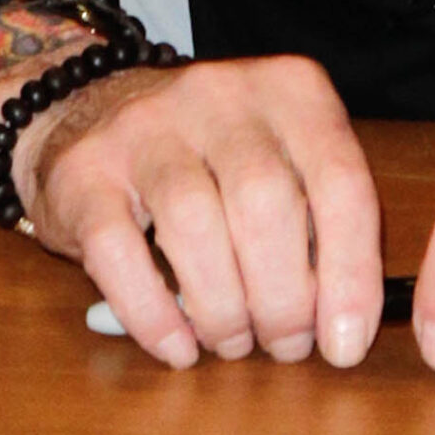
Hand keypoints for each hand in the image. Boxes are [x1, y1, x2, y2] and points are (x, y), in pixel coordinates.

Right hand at [6, 56, 382, 369]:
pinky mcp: (84, 171)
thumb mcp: (283, 159)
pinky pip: (117, 251)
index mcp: (290, 88)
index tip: (346, 341)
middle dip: (283, 296)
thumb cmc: (213, 156)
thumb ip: (320, 220)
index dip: (349, 269)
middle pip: (265, 201)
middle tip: (284, 345)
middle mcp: (221, 92)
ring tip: (232, 342)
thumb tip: (346, 319)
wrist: (95, 110)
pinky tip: (177, 346)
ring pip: (193, 222)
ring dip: (221, 307)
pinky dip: (152, 314)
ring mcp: (147, 126)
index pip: (339, 177)